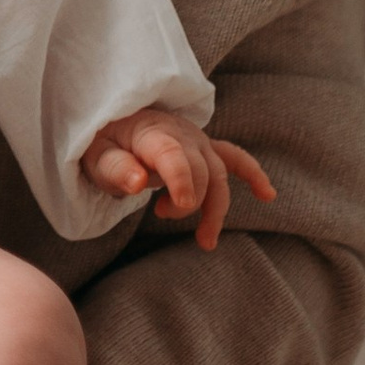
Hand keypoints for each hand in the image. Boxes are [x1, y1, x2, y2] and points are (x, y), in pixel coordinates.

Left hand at [83, 107, 274, 252]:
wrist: (113, 123)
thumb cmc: (103, 143)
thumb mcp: (96, 157)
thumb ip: (116, 169)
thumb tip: (137, 181)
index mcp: (153, 132)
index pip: (174, 155)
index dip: (180, 181)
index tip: (176, 207)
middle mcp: (183, 133)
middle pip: (202, 170)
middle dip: (189, 201)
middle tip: (160, 213)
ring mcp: (198, 140)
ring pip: (220, 174)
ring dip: (217, 207)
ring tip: (205, 240)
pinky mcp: (206, 148)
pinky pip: (235, 159)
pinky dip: (252, 175)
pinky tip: (267, 195)